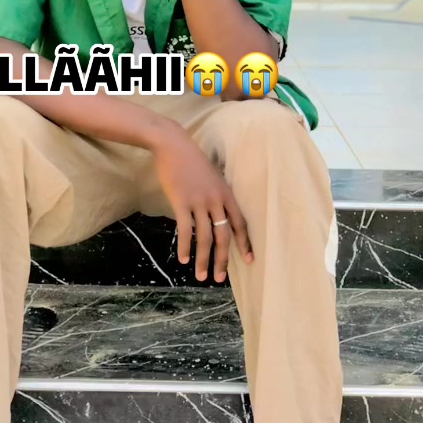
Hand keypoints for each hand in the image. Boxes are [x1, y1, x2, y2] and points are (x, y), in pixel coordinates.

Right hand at [152, 130, 252, 281]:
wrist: (173, 145)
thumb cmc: (191, 160)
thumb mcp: (211, 176)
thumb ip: (216, 195)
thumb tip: (216, 214)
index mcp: (226, 194)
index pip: (240, 224)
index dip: (244, 243)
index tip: (248, 261)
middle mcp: (216, 200)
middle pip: (223, 236)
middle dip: (222, 260)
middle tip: (219, 278)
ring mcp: (199, 201)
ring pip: (205, 238)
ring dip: (203, 259)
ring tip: (201, 275)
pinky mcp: (181, 202)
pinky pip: (185, 230)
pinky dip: (185, 247)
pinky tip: (184, 260)